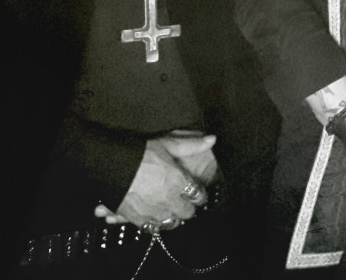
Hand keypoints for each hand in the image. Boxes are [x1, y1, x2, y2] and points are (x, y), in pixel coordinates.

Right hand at [95, 134, 215, 230]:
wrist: (109, 166)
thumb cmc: (140, 153)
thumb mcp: (168, 144)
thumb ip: (191, 145)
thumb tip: (212, 140)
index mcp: (179, 182)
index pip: (199, 195)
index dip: (199, 194)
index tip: (197, 193)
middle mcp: (169, 200)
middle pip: (187, 213)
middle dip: (187, 207)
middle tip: (184, 202)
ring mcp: (153, 211)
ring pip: (171, 223)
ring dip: (172, 217)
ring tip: (170, 211)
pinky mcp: (137, 218)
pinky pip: (151, 228)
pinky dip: (154, 224)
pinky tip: (153, 218)